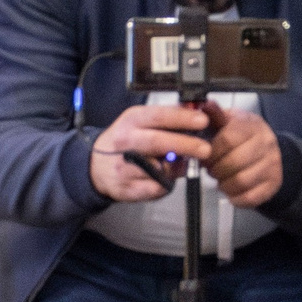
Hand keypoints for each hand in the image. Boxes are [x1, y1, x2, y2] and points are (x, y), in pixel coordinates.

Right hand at [90, 102, 211, 203]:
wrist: (96, 166)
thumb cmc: (124, 141)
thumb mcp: (140, 121)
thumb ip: (166, 118)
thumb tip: (196, 113)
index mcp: (131, 120)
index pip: (159, 116)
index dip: (182, 118)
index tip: (202, 121)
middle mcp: (126, 141)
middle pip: (158, 142)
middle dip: (186, 145)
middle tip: (205, 149)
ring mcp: (124, 166)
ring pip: (160, 168)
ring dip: (176, 168)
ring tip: (178, 163)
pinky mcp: (127, 188)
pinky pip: (157, 188)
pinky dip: (167, 184)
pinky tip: (163, 176)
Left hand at [200, 104, 283, 209]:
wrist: (270, 151)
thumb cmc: (244, 136)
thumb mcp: (231, 121)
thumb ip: (216, 115)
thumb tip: (204, 104)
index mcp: (252, 126)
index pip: (228, 139)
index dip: (211, 151)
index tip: (205, 155)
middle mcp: (266, 144)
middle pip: (234, 162)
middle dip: (216, 169)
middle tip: (211, 169)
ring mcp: (272, 166)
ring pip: (241, 181)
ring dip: (223, 184)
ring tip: (220, 179)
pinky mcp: (272, 185)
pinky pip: (249, 197)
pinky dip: (234, 197)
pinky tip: (230, 189)